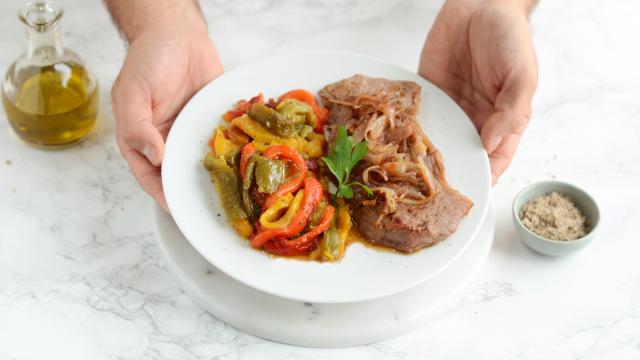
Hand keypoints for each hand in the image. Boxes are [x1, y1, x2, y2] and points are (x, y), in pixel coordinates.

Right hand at [111, 13, 222, 209]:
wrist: (178, 34)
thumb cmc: (148, 60)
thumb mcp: (133, 91)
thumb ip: (136, 125)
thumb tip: (153, 156)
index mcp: (142, 140)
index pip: (151, 177)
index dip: (165, 196)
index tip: (181, 212)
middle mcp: (168, 141)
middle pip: (180, 175)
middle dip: (196, 192)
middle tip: (216, 210)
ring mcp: (191, 133)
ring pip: (204, 162)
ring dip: (219, 176)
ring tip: (238, 195)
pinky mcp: (213, 122)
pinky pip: (225, 141)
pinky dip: (235, 152)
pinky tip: (250, 164)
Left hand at [419, 0, 537, 183]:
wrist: (479, 3)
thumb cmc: (509, 37)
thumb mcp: (521, 75)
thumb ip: (510, 111)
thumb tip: (490, 144)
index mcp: (504, 121)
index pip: (495, 159)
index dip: (484, 177)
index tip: (470, 192)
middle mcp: (476, 119)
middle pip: (463, 155)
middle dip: (450, 172)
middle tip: (432, 191)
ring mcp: (452, 108)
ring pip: (439, 141)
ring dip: (426, 156)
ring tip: (411, 174)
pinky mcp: (430, 94)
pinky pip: (420, 116)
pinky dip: (409, 130)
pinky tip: (397, 144)